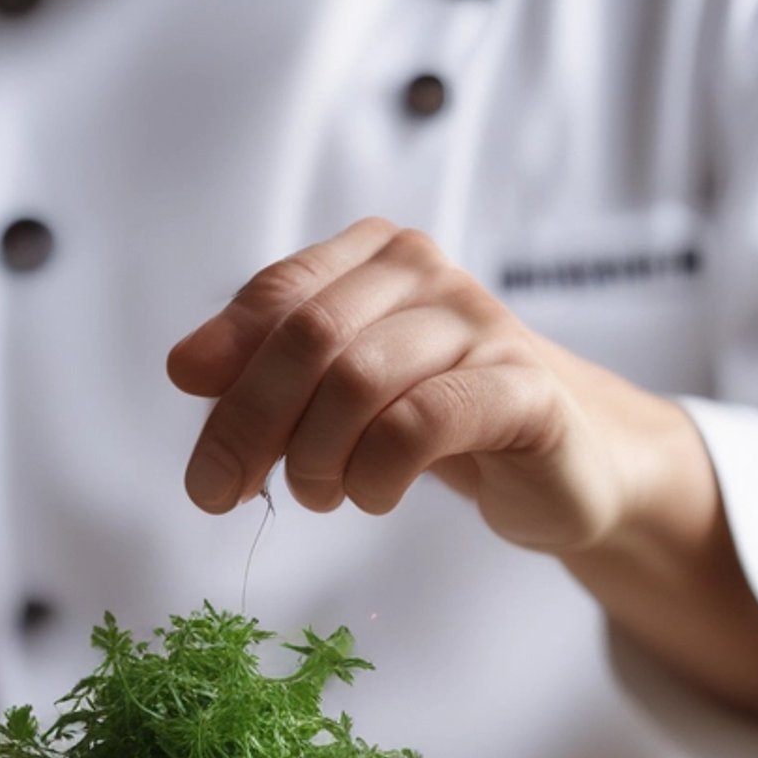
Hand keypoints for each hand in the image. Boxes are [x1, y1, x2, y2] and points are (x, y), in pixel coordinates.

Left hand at [167, 220, 757, 726]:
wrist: (570, 460)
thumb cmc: (443, 423)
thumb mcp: (343, 395)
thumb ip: (270, 375)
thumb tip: (187, 368)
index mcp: (375, 259)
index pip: (276, 302)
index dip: (226, 380)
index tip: (205, 459)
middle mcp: (426, 275)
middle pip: (306, 339)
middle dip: (249, 427)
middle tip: (226, 495)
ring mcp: (479, 328)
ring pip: (356, 379)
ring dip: (316, 458)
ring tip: (322, 496)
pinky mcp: (521, 390)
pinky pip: (420, 424)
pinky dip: (375, 474)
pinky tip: (372, 498)